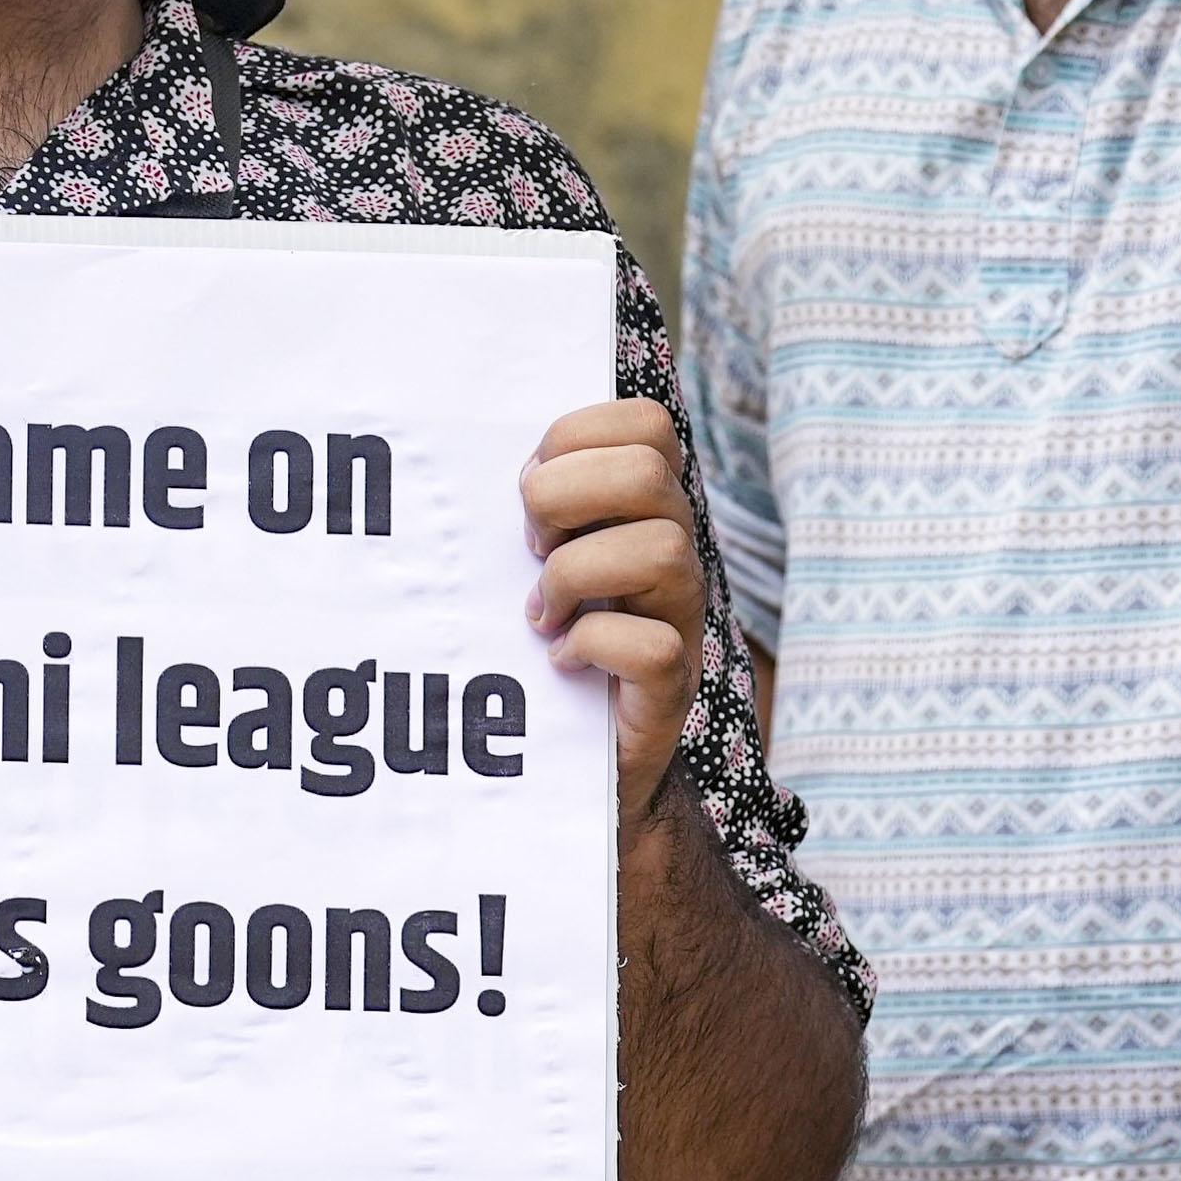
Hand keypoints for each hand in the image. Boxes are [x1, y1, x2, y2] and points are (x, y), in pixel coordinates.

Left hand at [522, 400, 704, 828]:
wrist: (571, 758)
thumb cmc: (541, 631)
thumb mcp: (536, 550)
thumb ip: (535, 498)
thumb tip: (499, 459)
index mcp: (644, 506)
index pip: (645, 422)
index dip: (575, 437)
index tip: (528, 487)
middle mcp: (676, 550)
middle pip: (648, 470)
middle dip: (565, 496)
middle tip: (532, 547)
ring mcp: (681, 616)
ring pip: (663, 549)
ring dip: (573, 575)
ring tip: (540, 611)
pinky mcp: (673, 684)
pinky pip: (653, 645)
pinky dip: (592, 645)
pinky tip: (561, 659)